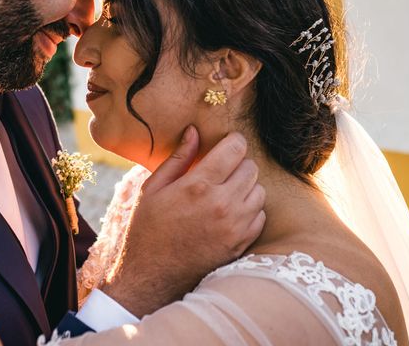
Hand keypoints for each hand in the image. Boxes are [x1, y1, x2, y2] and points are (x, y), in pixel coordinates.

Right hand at [101, 126, 265, 316]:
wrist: (150, 277)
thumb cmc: (147, 229)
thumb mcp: (153, 189)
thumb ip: (178, 158)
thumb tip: (194, 130)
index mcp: (198, 185)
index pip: (236, 149)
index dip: (233, 142)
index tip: (226, 145)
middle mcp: (222, 204)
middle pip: (251, 168)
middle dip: (238, 165)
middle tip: (221, 172)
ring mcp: (235, 226)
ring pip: (259, 191)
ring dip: (246, 188)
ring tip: (225, 193)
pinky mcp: (241, 244)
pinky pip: (260, 216)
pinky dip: (250, 211)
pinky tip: (230, 214)